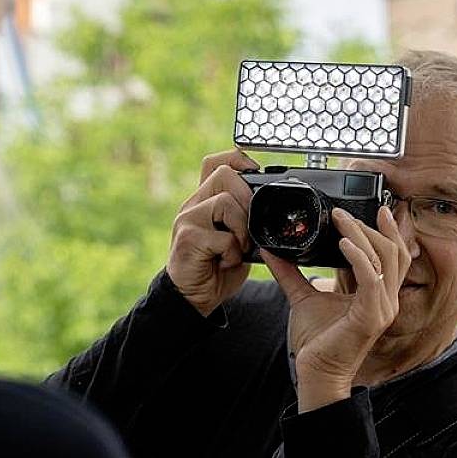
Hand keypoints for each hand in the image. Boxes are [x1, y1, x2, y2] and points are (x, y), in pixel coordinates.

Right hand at [167, 150, 258, 316]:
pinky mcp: (187, 238)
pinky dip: (233, 253)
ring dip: (242, 229)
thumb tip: (269, 210)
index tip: (254, 173)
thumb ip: (244, 219)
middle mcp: (192, 205)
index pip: (214, 162)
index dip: (236, 159)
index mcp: (204, 200)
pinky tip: (225, 262)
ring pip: (224, 202)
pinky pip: (223, 236)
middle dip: (247, 198)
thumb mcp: (235, 238)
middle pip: (223, 175)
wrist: (193, 298)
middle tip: (249, 226)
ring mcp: (187, 220)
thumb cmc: (216, 268)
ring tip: (238, 248)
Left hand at [261, 205, 410, 411]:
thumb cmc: (317, 341)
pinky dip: (359, 257)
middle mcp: (386, 300)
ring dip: (362, 235)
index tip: (376, 208)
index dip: (389, 230)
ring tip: (340, 220)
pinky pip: (372, 279)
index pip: (394, 255)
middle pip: (393, 252)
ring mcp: (382, 308)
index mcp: (377, 294)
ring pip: (384, 259)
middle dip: (370, 226)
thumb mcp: (303, 297)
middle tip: (343, 212)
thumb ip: (291, 273)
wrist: (316, 373)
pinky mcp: (371, 317)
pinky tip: (343, 244)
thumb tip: (272, 251)